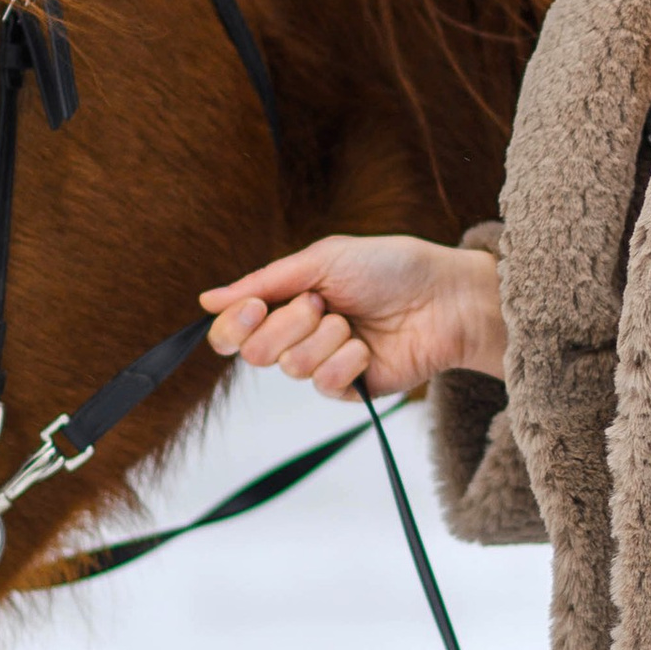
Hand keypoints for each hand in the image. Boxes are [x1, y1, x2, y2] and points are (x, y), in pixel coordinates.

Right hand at [201, 237, 505, 399]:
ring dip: (325, 338)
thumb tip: (206, 300)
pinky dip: (347, 360)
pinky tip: (369, 348)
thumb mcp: (323, 260)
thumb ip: (264, 281)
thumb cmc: (390, 268)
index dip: (234, 325)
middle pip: (254, 352)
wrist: (444, 297)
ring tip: (354, 322)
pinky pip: (324, 384)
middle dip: (288, 324)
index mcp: (286, 302)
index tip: (257, 306)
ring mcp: (323, 364)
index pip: (232, 330)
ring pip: (290, 367)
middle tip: (323, 304)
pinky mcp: (349, 389)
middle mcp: (298, 336)